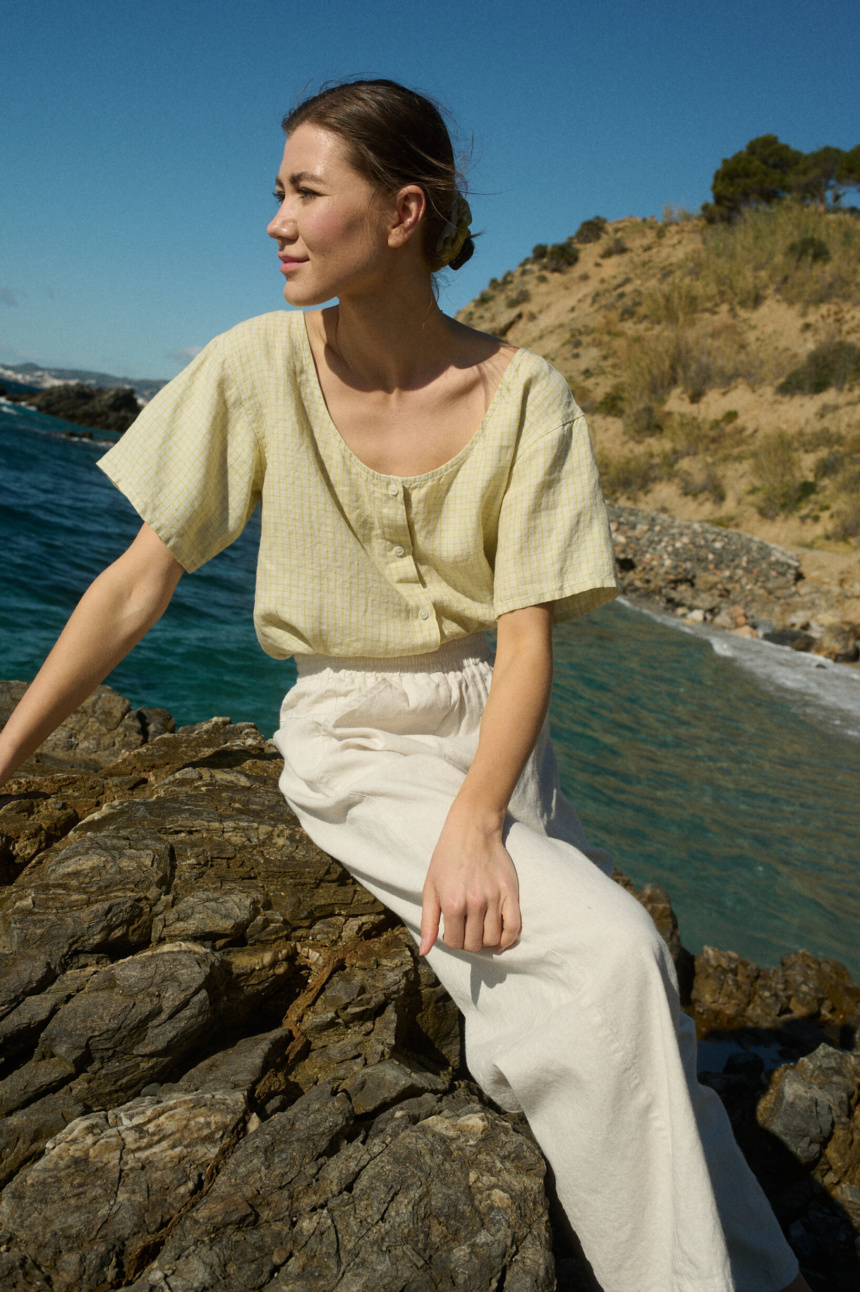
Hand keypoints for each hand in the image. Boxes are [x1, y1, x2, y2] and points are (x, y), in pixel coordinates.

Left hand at [419, 799, 520, 955]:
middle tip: (466, 929)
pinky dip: (508, 940)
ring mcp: (495, 899)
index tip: (452, 930)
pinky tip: (500, 941)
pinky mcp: (511, 893)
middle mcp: (475, 904)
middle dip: (468, 942)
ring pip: (492, 939)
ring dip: (485, 940)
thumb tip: (424, 951)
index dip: (452, 940)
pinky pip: (514, 927)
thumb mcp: (430, 888)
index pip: (454, 943)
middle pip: (474, 944)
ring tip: (479, 929)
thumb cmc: (446, 859)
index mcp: (452, 904)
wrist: (472, 831)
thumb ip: (428, 922)